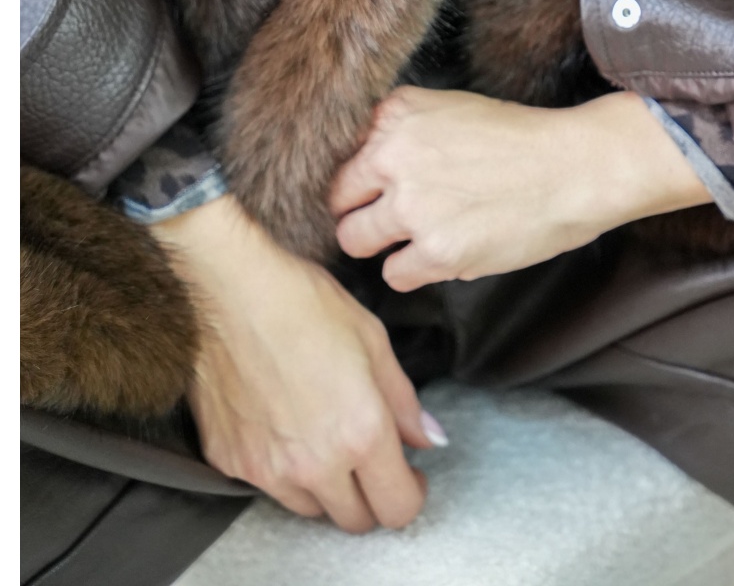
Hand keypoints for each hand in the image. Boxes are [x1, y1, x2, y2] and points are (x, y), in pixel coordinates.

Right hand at [150, 194, 444, 531]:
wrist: (229, 289)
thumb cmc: (303, 302)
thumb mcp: (372, 340)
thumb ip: (403, 400)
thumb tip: (429, 438)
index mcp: (360, 432)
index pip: (397, 506)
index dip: (411, 493)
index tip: (411, 474)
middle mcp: (314, 464)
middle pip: (354, 519)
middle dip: (371, 496)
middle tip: (371, 459)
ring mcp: (267, 469)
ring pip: (311, 508)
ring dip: (327, 487)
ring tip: (325, 438)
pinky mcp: (230, 461)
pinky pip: (267, 484)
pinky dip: (282, 467)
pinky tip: (283, 424)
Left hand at [330, 86, 709, 290]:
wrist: (573, 168)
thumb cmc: (519, 140)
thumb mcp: (451, 110)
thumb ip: (402, 132)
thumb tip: (361, 166)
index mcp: (397, 114)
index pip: (340, 153)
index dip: (358, 176)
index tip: (373, 188)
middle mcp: (393, 156)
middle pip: (338, 200)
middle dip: (360, 212)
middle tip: (391, 218)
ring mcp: (411, 206)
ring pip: (355, 241)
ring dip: (382, 244)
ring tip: (418, 236)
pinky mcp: (435, 251)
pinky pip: (393, 275)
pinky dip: (413, 270)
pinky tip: (442, 253)